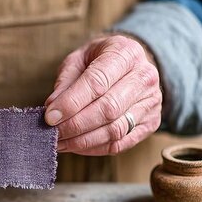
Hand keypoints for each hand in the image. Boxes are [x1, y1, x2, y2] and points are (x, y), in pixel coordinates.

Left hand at [45, 34, 161, 154]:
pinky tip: (77, 146)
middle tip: (53, 134)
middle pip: (108, 109)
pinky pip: (121, 143)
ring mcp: (151, 102)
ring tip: (61, 142)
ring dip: (83, 141)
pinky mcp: (151, 122)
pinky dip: (95, 148)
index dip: (71, 103)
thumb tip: (52, 110)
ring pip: (115, 130)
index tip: (50, 117)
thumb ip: (65, 82)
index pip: (97, 82)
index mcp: (125, 53)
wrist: (130, 64)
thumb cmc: (99, 60)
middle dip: (75, 125)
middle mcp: (144, 77)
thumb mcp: (79, 59)